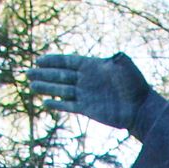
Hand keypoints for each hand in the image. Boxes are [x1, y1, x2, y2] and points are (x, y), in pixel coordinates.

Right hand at [27, 51, 152, 133]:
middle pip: (60, 75)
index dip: (53, 61)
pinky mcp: (87, 108)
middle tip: (28, 73)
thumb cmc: (135, 85)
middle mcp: (86, 79)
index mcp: (92, 66)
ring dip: (46, 88)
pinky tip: (45, 102)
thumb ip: (112, 59)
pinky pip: (68, 105)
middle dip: (44, 74)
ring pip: (61, 90)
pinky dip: (57, 104)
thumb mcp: (124, 66)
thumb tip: (109, 58)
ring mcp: (86, 94)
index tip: (39, 60)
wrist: (140, 108)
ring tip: (31, 85)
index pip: (68, 61)